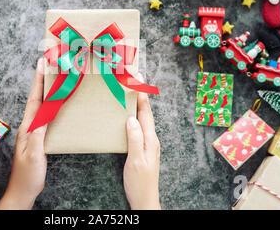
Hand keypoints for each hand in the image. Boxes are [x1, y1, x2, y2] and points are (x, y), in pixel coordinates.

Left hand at [0, 58, 46, 209]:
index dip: (38, 82)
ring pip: (40, 105)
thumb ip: (37, 135)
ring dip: (45, 90)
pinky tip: (55, 103)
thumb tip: (43, 114)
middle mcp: (29, 127)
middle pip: (36, 98)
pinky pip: (45, 115)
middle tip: (48, 63)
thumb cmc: (28, 176)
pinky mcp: (38, 137)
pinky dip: (50, 104)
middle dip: (41, 80)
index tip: (42, 64)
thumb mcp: (34, 155)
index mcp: (28, 128)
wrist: (23, 191)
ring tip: (52, 77)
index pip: (34, 100)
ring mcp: (33, 132)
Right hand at [123, 81, 160, 209]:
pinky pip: (139, 127)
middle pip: (145, 113)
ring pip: (142, 119)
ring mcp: (147, 144)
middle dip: (140, 96)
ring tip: (132, 93)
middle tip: (135, 81)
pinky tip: (128, 116)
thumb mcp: (135, 161)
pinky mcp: (142, 148)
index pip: (145, 113)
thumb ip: (134, 139)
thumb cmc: (140, 182)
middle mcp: (150, 139)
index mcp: (150, 140)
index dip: (142, 96)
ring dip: (138, 105)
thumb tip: (131, 119)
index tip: (138, 81)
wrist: (145, 199)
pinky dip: (134, 117)